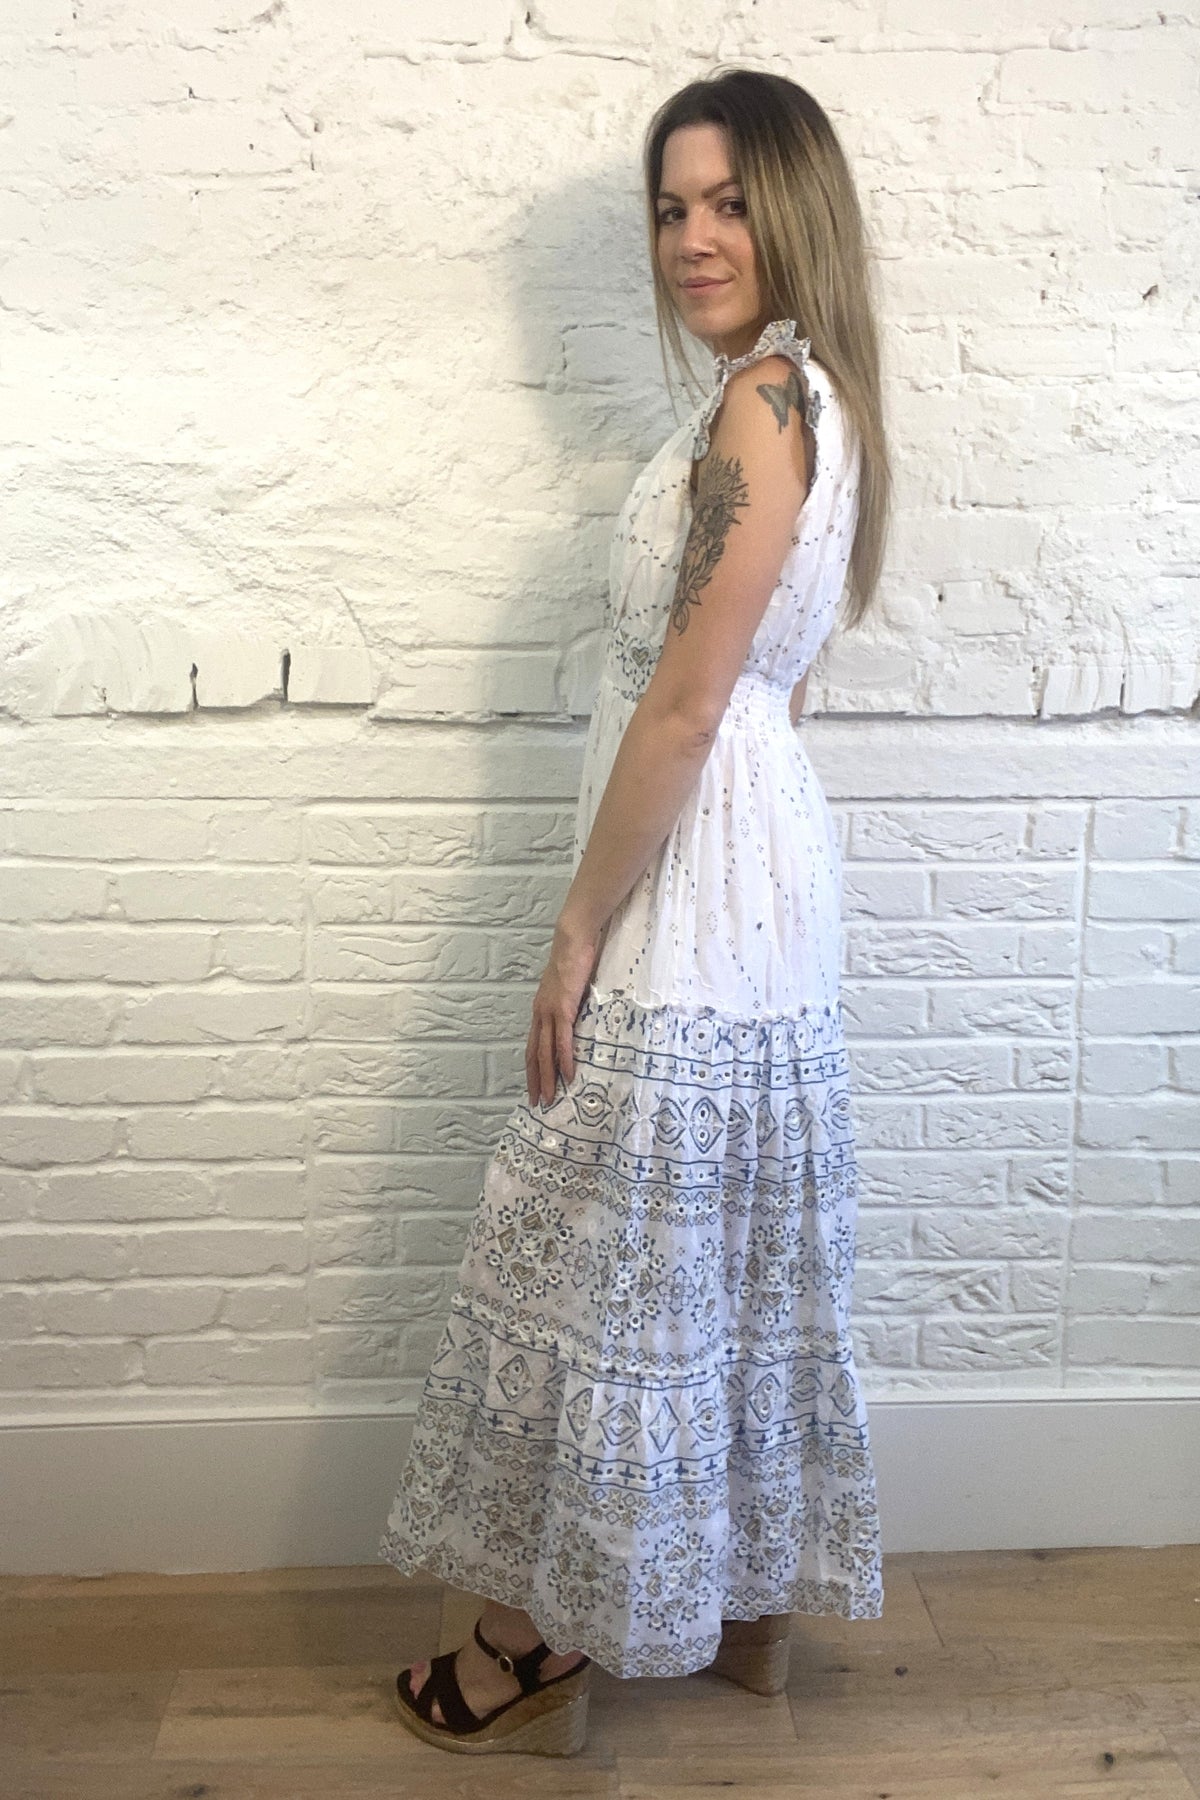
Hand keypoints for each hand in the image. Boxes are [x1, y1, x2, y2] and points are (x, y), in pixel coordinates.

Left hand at [525, 914, 603, 1108]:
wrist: (573, 940)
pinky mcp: (563, 1008)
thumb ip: (572, 1005)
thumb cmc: (574, 960)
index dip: (533, 1068)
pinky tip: (567, 1075)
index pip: (533, 1046)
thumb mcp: (570, 988)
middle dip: (535, 1080)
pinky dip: (564, 1059)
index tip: (534, 1087)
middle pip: (534, 1054)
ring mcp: (550, 1011)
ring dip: (547, 1077)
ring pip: (545, 1052)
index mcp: (541, 1010)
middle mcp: (540, 1013)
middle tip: (537, 1103)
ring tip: (550, 1097)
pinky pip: (562, 1039)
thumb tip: (581, 1019)